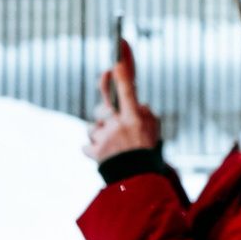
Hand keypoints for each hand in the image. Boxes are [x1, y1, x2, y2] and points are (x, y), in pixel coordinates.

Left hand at [85, 41, 162, 162]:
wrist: (138, 181)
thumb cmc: (146, 151)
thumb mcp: (152, 128)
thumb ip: (142, 112)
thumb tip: (134, 103)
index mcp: (135, 118)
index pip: (127, 90)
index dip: (121, 73)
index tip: (116, 59)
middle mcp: (118, 126)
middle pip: (102, 107)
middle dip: (103, 109)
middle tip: (109, 106)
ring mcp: (104, 139)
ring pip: (93, 126)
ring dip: (100, 133)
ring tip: (113, 146)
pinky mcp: (93, 152)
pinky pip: (88, 144)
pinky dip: (94, 149)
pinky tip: (106, 156)